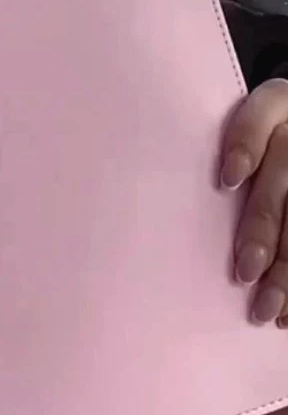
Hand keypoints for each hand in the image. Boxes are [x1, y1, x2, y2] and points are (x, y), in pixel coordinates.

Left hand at [221, 78, 287, 324]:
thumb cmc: (245, 144)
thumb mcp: (222, 131)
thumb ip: (203, 153)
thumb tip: (141, 201)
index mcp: (273, 105)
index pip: (259, 114)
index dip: (246, 144)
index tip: (227, 180)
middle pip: (283, 178)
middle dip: (263, 228)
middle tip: (243, 272)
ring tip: (267, 309)